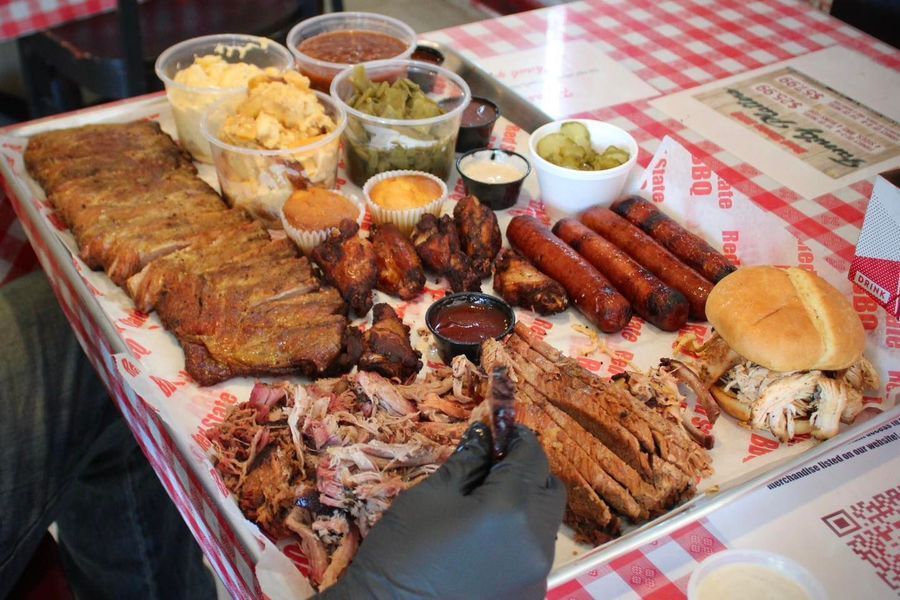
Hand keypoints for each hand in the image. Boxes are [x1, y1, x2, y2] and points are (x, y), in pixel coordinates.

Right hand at [320, 423, 565, 598]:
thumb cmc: (401, 553)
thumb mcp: (430, 497)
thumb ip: (467, 462)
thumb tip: (484, 436)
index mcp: (510, 509)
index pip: (532, 458)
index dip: (519, 439)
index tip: (504, 431)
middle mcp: (535, 542)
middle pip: (550, 490)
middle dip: (529, 472)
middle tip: (496, 469)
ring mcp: (536, 576)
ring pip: (546, 524)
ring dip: (527, 506)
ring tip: (488, 508)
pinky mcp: (530, 597)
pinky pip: (535, 555)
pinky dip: (520, 539)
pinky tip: (487, 544)